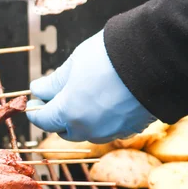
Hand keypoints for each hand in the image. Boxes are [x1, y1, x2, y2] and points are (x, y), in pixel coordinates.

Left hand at [26, 30, 155, 142]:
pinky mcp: (131, 128)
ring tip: (81, 97)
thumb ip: (53, 82)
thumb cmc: (110, 56)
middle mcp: (88, 128)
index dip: (34, 109)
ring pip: (86, 131)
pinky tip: (103, 101)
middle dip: (56, 116)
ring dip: (78, 119)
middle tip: (55, 97)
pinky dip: (100, 119)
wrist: (156, 57)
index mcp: (68, 114)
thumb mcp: (73, 64)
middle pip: (64, 130)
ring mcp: (111, 131)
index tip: (33, 100)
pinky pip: (108, 129)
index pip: (43, 120)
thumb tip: (38, 90)